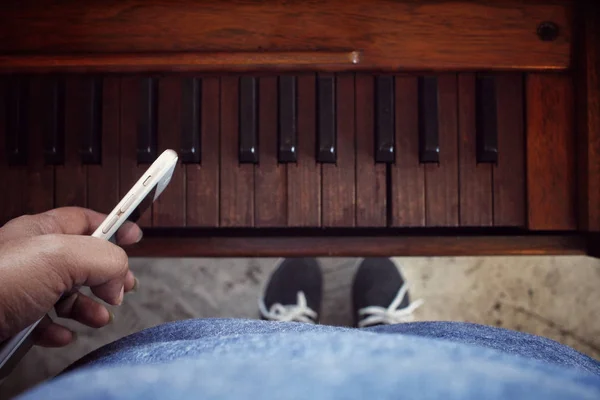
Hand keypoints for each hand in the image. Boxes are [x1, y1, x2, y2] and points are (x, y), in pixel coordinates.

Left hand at [0, 207, 141, 346]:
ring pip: (67, 293)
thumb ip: (102, 256)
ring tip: (99, 316)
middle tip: (123, 288)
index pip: (86, 220)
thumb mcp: (60, 257)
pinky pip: (45, 322)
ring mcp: (21, 289)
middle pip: (82, 259)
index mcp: (41, 232)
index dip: (114, 226)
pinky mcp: (12, 319)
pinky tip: (64, 334)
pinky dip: (61, 328)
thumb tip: (119, 271)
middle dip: (107, 274)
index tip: (136, 236)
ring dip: (89, 306)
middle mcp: (32, 258)